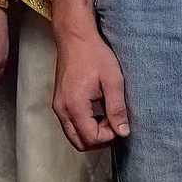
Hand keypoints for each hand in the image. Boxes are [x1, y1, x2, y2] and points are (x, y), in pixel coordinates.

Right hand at [51, 22, 127, 149]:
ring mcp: (58, 107)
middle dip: (99, 139)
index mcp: (75, 106)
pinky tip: (97, 111)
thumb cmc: (94, 54)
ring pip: (74, 136)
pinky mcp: (58, 102)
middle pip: (79, 143)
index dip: (109, 136)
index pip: (91, 138)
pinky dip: (84, 126)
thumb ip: (117, 109)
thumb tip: (123, 132)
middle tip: (114, 123)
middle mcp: (62, 110)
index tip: (118, 121)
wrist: (75, 38)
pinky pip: (70, 125)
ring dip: (91, 133)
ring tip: (106, 116)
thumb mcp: (113, 81)